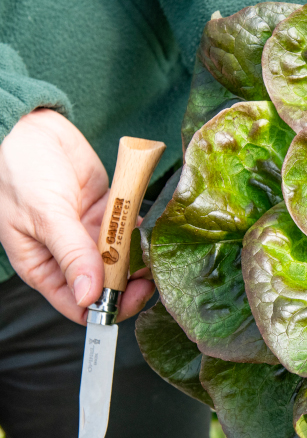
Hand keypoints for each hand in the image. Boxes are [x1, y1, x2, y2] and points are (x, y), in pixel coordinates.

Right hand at [0, 109, 154, 323]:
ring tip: (154, 253)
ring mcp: (89, 236)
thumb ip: (71, 255)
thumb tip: (90, 297)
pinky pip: (130, 232)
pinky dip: (142, 234)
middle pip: (107, 286)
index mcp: (44, 268)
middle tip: (151, 275)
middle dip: (131, 285)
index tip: (132, 297)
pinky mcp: (106, 215)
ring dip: (140, 260)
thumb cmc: (19, 171)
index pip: (79, 306)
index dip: (107, 309)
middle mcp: (69, 257)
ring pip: (123, 261)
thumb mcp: (44, 215)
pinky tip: (151, 231)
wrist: (30, 128)